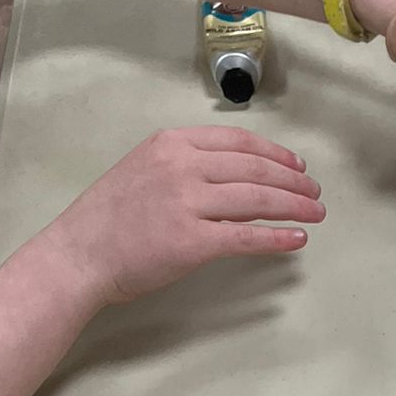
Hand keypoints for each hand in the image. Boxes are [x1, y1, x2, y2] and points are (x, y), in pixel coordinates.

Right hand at [39, 128, 325, 308]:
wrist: (79, 253)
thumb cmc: (109, 219)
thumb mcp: (145, 173)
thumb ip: (187, 169)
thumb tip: (234, 182)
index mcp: (171, 143)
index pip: (238, 142)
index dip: (274, 153)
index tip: (296, 165)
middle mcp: (182, 166)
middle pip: (254, 168)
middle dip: (292, 180)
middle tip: (315, 192)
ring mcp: (188, 202)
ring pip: (257, 198)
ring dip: (293, 205)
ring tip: (315, 213)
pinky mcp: (193, 241)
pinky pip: (247, 236)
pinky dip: (277, 237)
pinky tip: (297, 239)